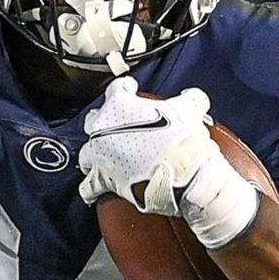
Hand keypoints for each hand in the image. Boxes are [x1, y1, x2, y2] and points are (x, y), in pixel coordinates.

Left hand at [78, 77, 217, 215]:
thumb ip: (189, 99)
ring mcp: (99, 155)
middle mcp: (102, 127)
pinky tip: (93, 191)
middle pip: (95, 119)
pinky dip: (91, 188)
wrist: (180, 175)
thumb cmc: (182, 140)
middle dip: (104, 121)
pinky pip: (89, 186)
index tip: (131, 90)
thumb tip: (191, 98)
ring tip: (104, 157)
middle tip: (117, 124)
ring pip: (86, 152)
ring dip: (94, 154)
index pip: (117, 88)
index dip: (127, 88)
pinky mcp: (102, 180)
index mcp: (119, 103)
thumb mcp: (192, 109)